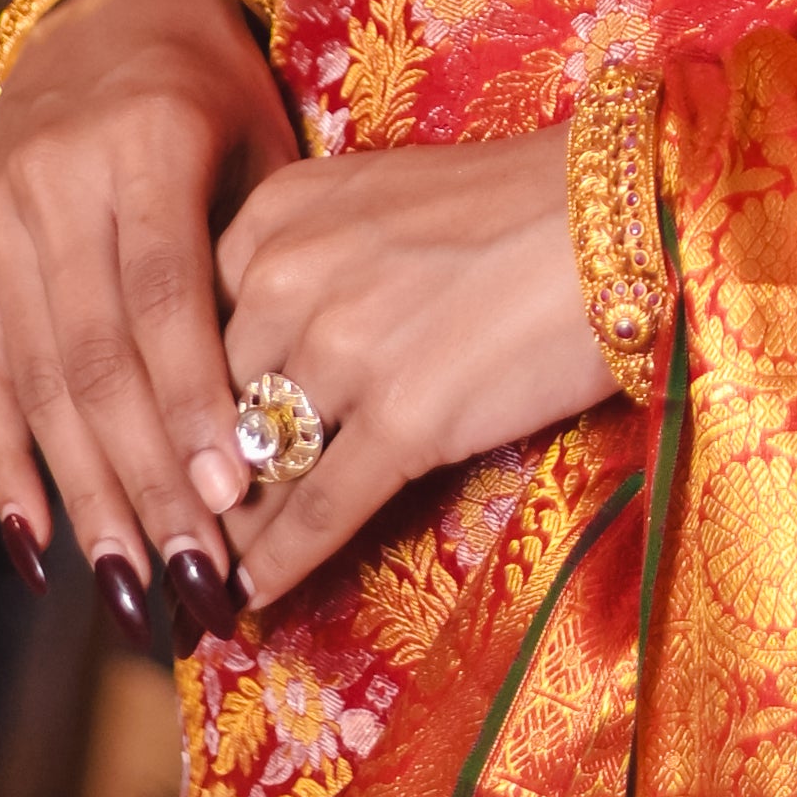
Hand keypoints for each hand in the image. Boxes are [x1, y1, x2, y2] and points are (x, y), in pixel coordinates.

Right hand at [0, 0, 293, 649]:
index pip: (163, 298)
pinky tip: (40, 550)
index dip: (192, 403)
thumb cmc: (219, 91)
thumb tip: (293, 407)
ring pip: (39, 385)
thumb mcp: (261, 139)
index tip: (234, 498)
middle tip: (193, 579)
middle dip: (145, 481)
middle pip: (97, 359)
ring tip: (131, 590)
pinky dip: (8, 469)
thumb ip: (265, 253)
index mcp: (142, 143)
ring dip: (86, 499)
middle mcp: (52, 185)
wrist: (103, 13)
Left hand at [214, 136, 617, 608]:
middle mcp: (292, 275)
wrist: (624, 214)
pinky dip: (279, 565)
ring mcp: (346, 350)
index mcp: (278, 213)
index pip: (191, 325)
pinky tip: (254, 596)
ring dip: (232, 529)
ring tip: (209, 572)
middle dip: (202, 473)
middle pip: (211, 402)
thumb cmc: (516, 203)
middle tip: (184, 526)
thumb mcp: (377, 200)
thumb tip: (257, 364)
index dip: (181, 402)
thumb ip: (306, 264)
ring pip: (257, 466)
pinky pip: (316, 511)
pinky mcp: (406, 419)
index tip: (172, 450)